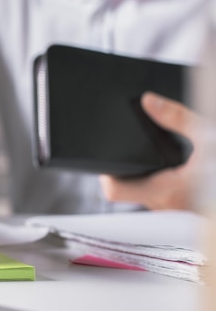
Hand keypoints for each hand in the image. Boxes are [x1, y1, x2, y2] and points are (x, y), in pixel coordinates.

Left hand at [100, 92, 201, 209]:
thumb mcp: (210, 137)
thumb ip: (179, 118)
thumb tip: (149, 101)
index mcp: (166, 191)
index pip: (113, 190)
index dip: (105, 172)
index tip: (107, 153)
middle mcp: (166, 206)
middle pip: (126, 189)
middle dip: (126, 166)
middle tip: (128, 145)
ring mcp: (176, 210)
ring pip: (145, 193)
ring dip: (144, 173)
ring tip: (151, 152)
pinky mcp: (186, 208)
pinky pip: (163, 194)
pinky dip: (162, 178)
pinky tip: (171, 162)